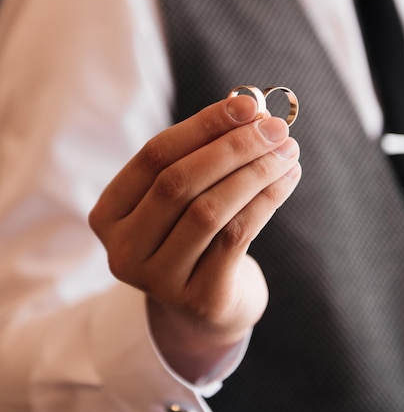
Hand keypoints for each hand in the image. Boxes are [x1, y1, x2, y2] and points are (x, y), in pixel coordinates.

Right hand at [89, 94, 300, 379]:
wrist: (204, 306)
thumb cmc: (192, 235)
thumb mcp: (184, 196)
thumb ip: (202, 152)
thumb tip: (247, 106)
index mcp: (109, 214)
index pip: (153, 156)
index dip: (203, 125)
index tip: (248, 105)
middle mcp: (124, 250)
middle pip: (178, 182)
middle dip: (233, 148)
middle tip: (275, 129)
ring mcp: (157, 280)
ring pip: (209, 210)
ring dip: (255, 173)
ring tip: (287, 151)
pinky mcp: (199, 299)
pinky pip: (236, 237)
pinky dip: (266, 200)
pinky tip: (287, 179)